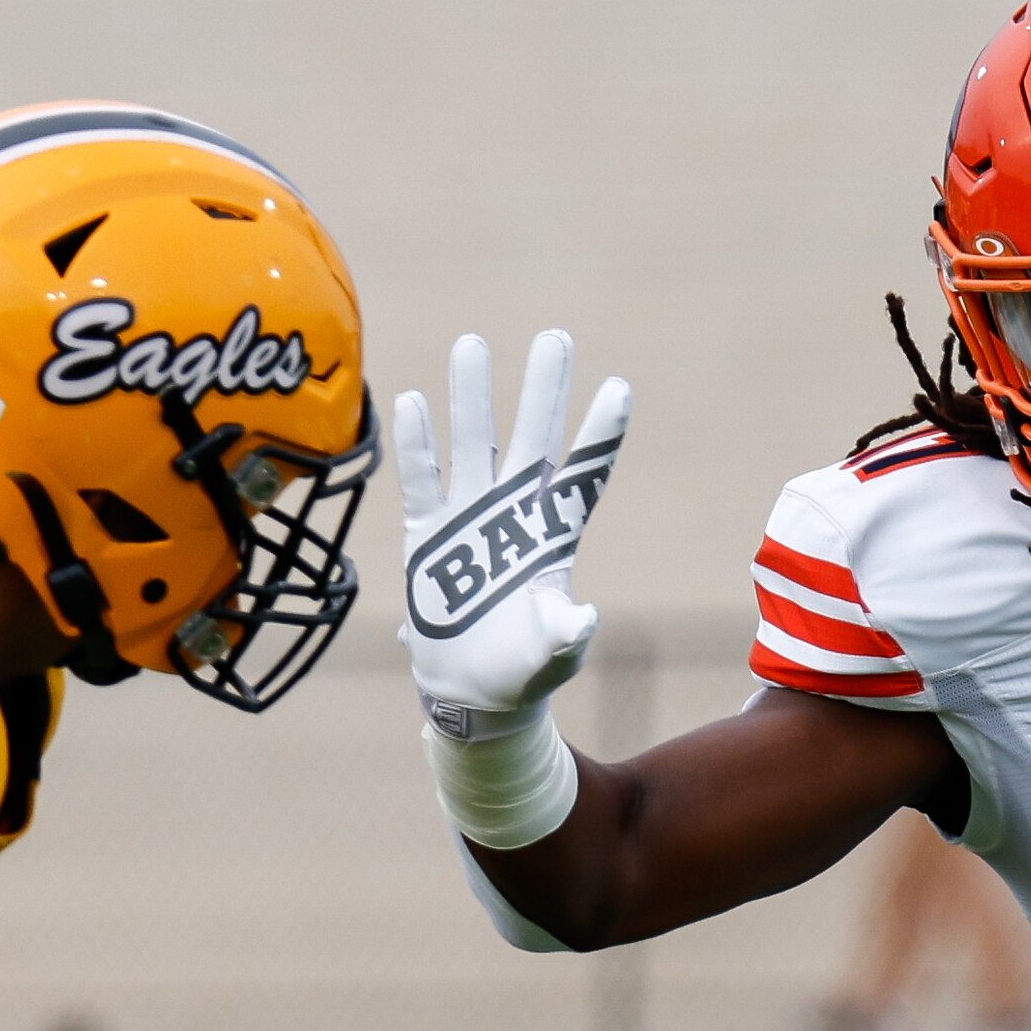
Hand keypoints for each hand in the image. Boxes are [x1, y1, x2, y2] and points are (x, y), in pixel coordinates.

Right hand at [395, 327, 630, 741]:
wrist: (470, 693)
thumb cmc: (521, 674)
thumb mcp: (549, 659)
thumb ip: (564, 638)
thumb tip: (584, 619)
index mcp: (553, 536)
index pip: (583, 474)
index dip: (600, 433)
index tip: (618, 388)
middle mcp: (513, 514)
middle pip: (533, 438)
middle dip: (543, 389)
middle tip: (555, 337)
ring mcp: (468, 518)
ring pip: (473, 443)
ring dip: (473, 395)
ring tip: (473, 343)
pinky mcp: (426, 534)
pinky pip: (420, 479)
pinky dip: (416, 444)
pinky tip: (411, 400)